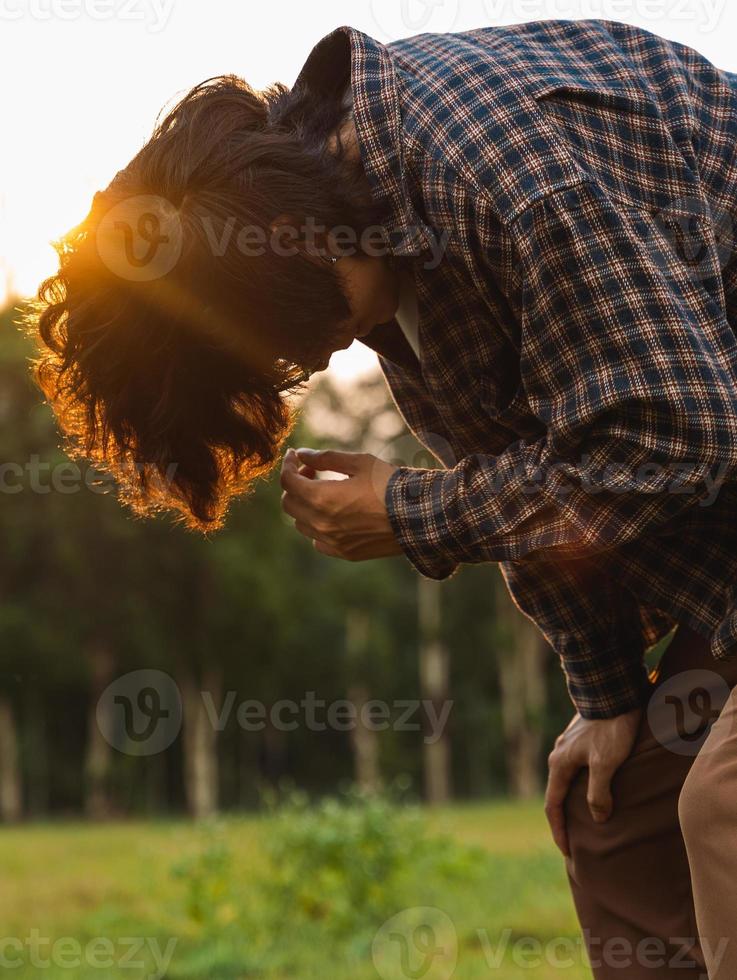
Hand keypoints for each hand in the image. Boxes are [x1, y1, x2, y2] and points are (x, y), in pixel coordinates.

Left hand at [280, 447, 402, 560]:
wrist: (419, 517)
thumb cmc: (390, 484)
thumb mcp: (360, 462)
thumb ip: (325, 458)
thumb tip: (302, 454)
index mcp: (322, 498)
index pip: (288, 482)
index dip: (288, 465)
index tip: (295, 456)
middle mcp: (322, 524)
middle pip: (289, 503)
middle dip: (295, 484)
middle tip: (312, 471)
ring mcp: (332, 541)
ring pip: (301, 523)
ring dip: (304, 505)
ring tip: (324, 491)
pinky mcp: (345, 553)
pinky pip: (317, 541)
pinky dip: (317, 526)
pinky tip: (333, 515)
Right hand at [545, 708, 641, 856]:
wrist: (613, 692)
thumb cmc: (611, 728)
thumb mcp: (606, 763)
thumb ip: (599, 792)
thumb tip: (598, 818)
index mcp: (559, 764)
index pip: (553, 805)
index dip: (559, 830)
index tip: (566, 851)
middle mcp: (559, 755)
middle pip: (558, 793)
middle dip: (564, 818)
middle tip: (574, 840)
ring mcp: (569, 745)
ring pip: (568, 780)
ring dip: (573, 801)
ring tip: (585, 818)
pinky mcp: (582, 738)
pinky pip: (577, 769)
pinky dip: (582, 785)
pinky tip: (595, 788)